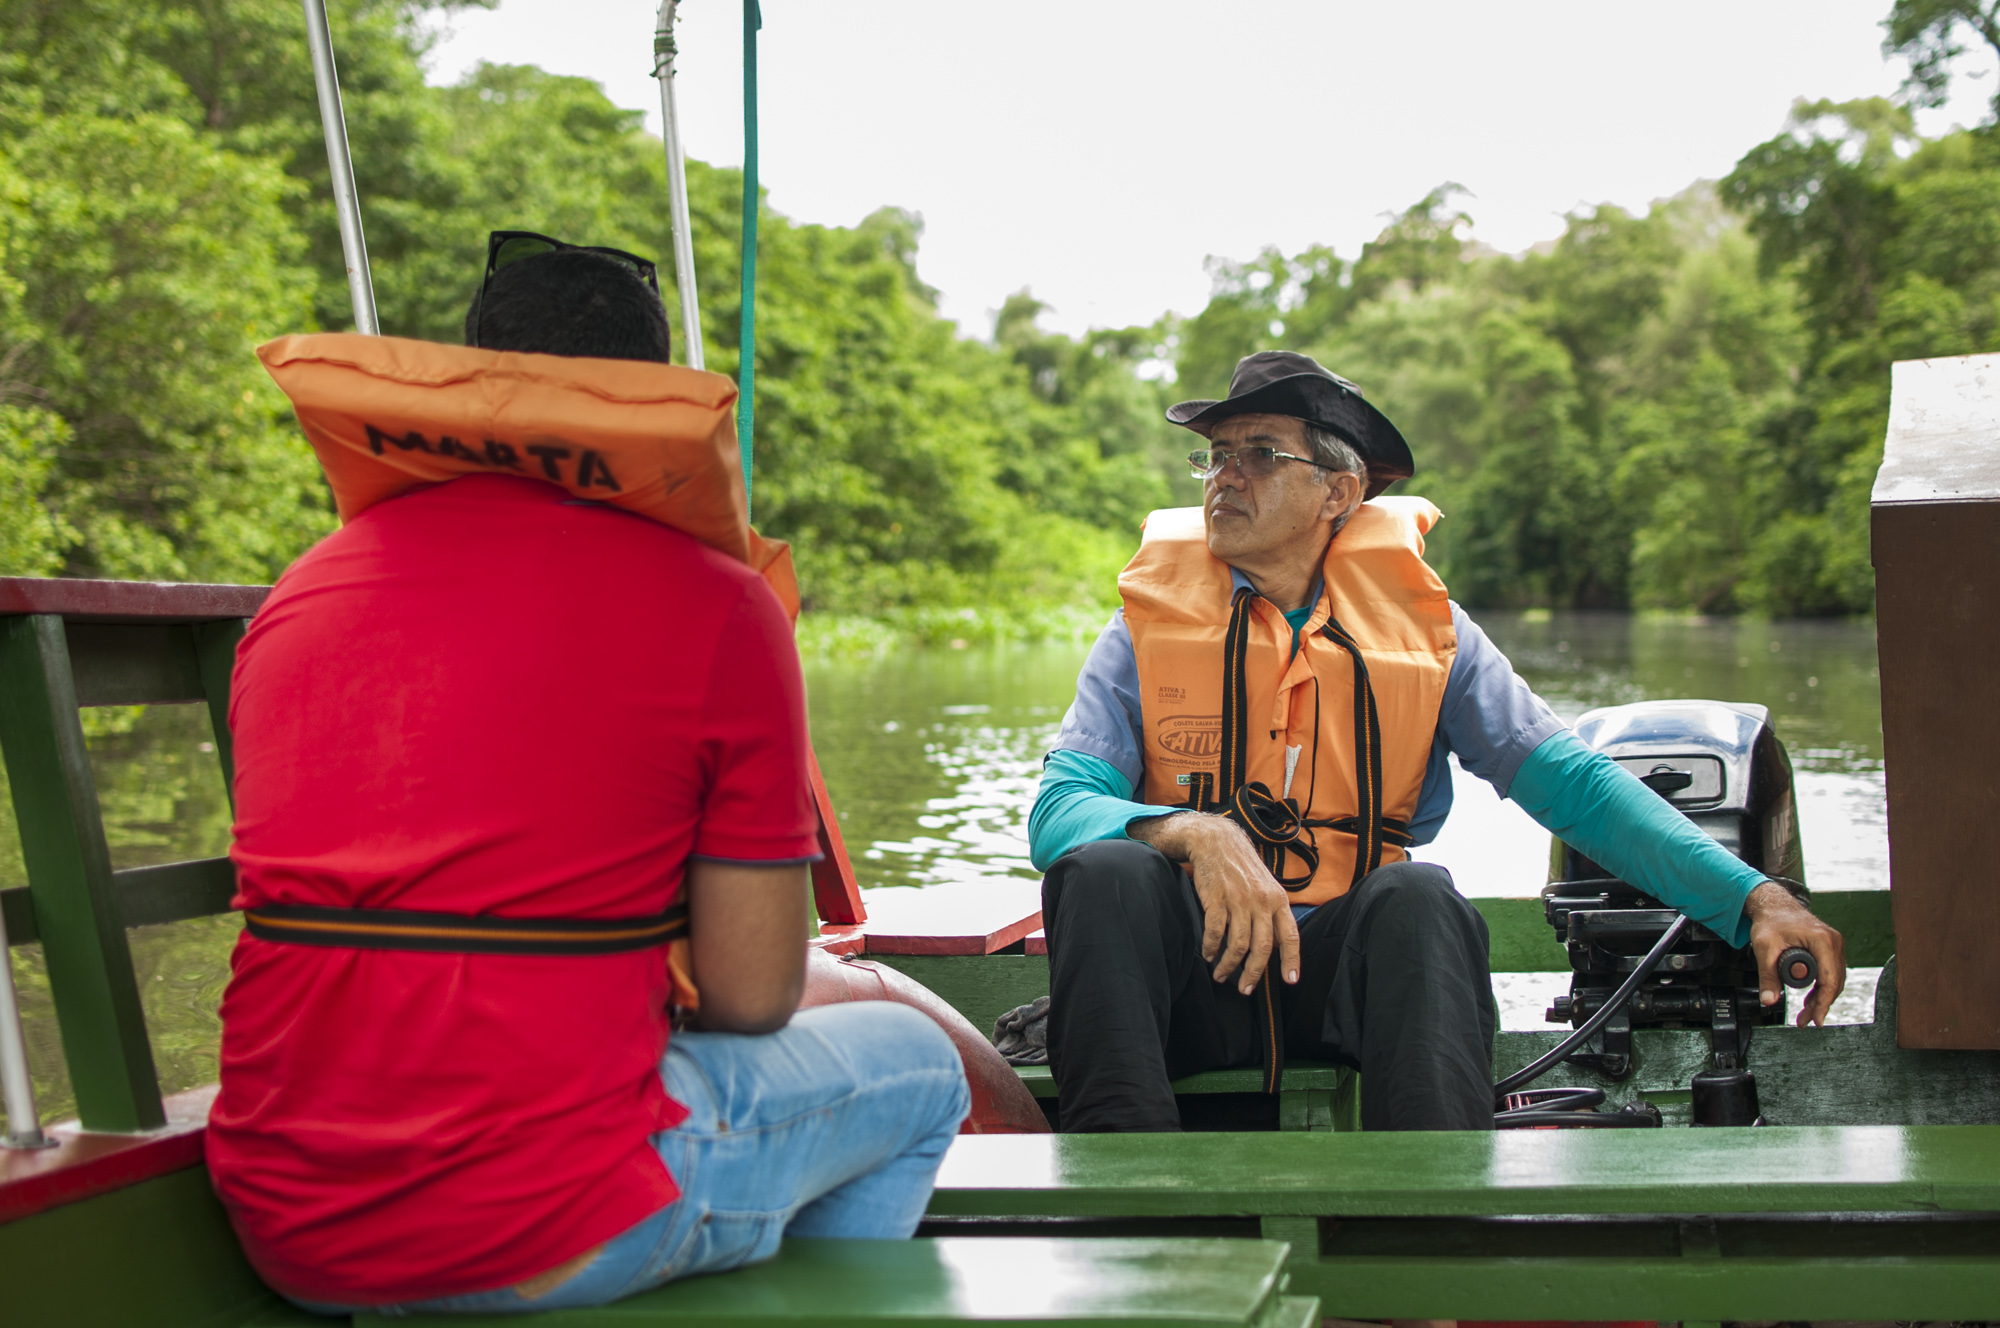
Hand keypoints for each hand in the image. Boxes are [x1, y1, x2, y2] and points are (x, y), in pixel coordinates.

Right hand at [1130, 813, 1299, 994]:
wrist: (1216, 841)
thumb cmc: (1241, 867)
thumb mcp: (1266, 885)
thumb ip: (1272, 912)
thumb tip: (1274, 945)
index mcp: (1278, 900)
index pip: (1290, 936)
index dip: (1291, 960)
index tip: (1290, 981)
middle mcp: (1261, 901)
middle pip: (1262, 948)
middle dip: (1253, 974)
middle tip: (1244, 989)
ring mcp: (1239, 900)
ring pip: (1238, 945)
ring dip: (1228, 965)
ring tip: (1221, 975)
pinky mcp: (1217, 899)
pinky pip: (1215, 933)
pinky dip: (1211, 948)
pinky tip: (1208, 955)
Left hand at [1743, 880, 1845, 1026]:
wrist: (1774, 905)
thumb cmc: (1771, 921)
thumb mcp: (1765, 949)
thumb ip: (1767, 976)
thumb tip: (1768, 1001)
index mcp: (1822, 940)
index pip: (1829, 979)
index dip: (1823, 1002)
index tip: (1816, 1019)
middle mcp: (1833, 941)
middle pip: (1834, 982)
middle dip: (1821, 1004)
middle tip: (1806, 1020)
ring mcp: (1834, 944)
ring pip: (1834, 979)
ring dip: (1821, 998)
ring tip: (1806, 1014)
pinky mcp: (1829, 947)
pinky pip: (1831, 972)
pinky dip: (1822, 987)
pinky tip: (1811, 1000)